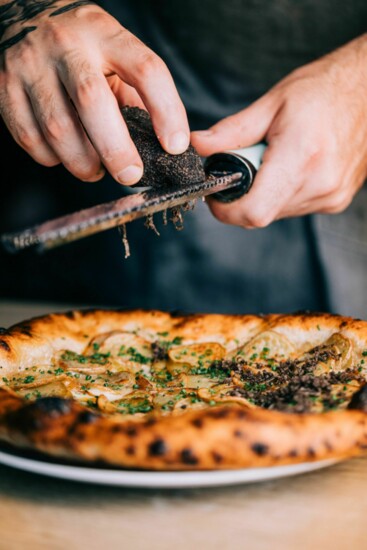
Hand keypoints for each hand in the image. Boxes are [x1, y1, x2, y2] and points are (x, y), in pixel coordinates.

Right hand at [0, 1, 188, 183]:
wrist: (21, 14)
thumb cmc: (82, 46)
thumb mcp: (115, 54)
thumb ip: (142, 94)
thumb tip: (174, 146)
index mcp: (105, 34)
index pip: (146, 69)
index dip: (166, 112)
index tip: (175, 145)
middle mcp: (66, 45)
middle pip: (93, 102)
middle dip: (116, 149)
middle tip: (130, 174)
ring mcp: (30, 64)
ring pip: (59, 128)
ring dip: (83, 162)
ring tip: (96, 169)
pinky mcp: (5, 87)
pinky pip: (30, 138)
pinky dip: (52, 158)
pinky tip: (64, 155)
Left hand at [192, 35, 366, 227]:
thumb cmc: (324, 90)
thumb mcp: (272, 103)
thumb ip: (231, 132)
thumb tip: (198, 147)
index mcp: (301, 156)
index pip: (254, 211)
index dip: (226, 211)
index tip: (214, 197)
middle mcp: (319, 184)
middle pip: (261, 214)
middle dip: (241, 197)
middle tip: (244, 166)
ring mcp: (330, 196)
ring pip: (276, 213)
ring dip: (263, 194)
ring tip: (274, 160)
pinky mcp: (336, 201)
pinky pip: (294, 208)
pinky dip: (281, 193)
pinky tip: (291, 167)